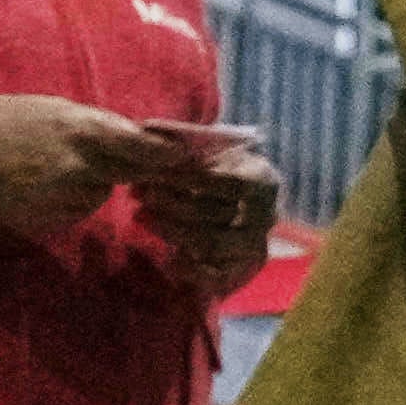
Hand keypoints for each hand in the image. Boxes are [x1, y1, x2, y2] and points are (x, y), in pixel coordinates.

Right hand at [0, 94, 177, 246]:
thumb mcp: (53, 108)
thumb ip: (97, 124)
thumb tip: (135, 135)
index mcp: (86, 131)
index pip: (147, 148)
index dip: (168, 154)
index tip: (185, 155)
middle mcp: (84, 168)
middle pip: (131, 174)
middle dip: (135, 169)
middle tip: (120, 159)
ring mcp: (67, 199)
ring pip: (100, 193)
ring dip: (91, 183)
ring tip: (50, 166)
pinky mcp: (51, 222)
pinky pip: (74, 210)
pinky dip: (66, 200)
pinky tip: (37, 186)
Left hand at [125, 120, 288, 299]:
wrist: (236, 202)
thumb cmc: (215, 169)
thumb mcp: (206, 150)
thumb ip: (182, 140)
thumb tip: (148, 128)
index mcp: (263, 180)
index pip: (230, 182)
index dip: (191, 179)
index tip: (155, 172)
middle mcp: (267, 215)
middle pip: (217, 213)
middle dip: (172, 203)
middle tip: (138, 193)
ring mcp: (255, 244)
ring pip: (212, 243)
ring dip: (172, 230)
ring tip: (141, 216)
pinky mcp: (241, 269)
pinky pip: (217, 276)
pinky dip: (191, 269)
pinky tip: (169, 256)